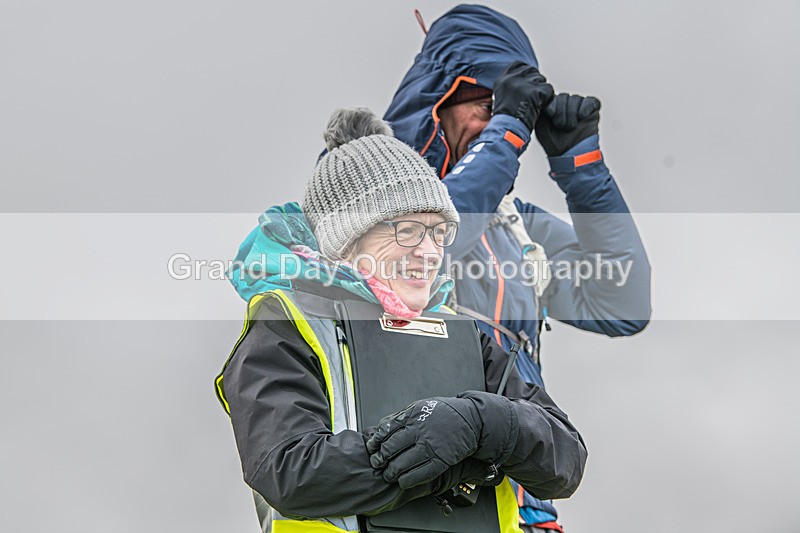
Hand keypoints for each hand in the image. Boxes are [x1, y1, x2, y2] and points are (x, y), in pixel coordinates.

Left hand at [366, 392, 514, 488]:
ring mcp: (430, 447)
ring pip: (402, 464)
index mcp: (412, 416)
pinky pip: (419, 475)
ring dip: (391, 472)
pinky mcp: (441, 461)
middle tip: (378, 463)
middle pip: (391, 449)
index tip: (373, 447)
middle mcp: (420, 432)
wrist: (471, 421)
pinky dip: (407, 480)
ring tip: (389, 474)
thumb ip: (401, 417)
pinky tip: (403, 481)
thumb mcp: (420, 407)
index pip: (385, 431)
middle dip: (380, 459)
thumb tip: (381, 428)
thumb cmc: (444, 413)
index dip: (375, 442)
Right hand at [492, 61, 553, 132]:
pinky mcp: (534, 92)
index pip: (519, 64)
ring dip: (542, 92)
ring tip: (536, 104)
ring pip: (542, 80)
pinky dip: (548, 99)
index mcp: (502, 78)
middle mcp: (512, 78)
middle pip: (532, 71)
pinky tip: (541, 107)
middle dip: (536, 82)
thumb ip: (512, 84)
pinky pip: (549, 90)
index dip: (527, 72)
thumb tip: (525, 76)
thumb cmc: (506, 118)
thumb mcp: (503, 95)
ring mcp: (523, 84)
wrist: (507, 129)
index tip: (529, 81)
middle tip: (535, 96)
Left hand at [535, 93, 600, 156]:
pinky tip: (582, 116)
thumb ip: (540, 111)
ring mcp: (580, 106)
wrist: (572, 155)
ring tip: (571, 127)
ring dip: (572, 114)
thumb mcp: (541, 126)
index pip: (552, 96)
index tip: (551, 115)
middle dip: (562, 113)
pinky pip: (591, 101)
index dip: (552, 105)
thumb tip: (542, 99)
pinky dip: (586, 108)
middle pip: (564, 97)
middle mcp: (566, 104)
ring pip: (576, 99)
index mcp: (553, 106)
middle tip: (562, 127)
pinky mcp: (592, 109)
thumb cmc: (555, 143)